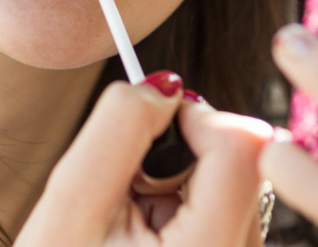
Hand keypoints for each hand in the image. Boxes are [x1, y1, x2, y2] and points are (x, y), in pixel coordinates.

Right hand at [16, 76, 270, 245]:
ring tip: (133, 218)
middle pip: (248, 160)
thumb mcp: (70, 204)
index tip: (148, 125)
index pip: (244, 145)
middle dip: (183, 151)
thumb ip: (118, 132)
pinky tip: (147, 236)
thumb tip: (164, 85)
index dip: (195, 116)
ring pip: (240, 184)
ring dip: (182, 179)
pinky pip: (229, 211)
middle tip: (129, 188)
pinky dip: (186, 204)